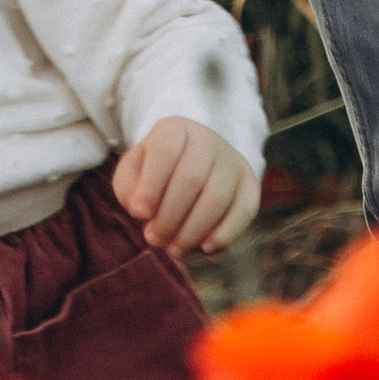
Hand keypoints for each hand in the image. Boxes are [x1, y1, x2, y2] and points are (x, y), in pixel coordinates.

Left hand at [112, 118, 261, 257]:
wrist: (194, 162)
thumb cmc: (157, 172)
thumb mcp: (134, 171)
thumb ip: (128, 187)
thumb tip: (140, 210)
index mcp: (175, 130)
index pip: (165, 151)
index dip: (151, 186)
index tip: (138, 215)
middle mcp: (207, 140)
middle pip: (191, 179)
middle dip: (169, 217)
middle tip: (154, 239)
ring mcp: (232, 161)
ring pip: (216, 198)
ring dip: (192, 231)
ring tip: (174, 250)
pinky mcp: (250, 184)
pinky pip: (244, 210)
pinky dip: (225, 234)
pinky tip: (205, 248)